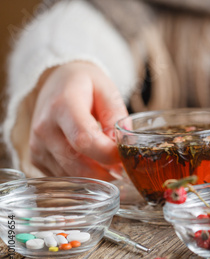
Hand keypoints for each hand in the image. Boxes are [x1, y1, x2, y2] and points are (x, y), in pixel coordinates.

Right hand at [30, 62, 127, 178]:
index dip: (107, 154)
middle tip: (121, 167)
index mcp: (62, 106)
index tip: (124, 156)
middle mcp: (44, 128)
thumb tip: (121, 146)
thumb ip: (116, 117)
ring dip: (95, 175)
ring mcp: (37, 145)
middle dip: (105, 171)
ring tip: (107, 161)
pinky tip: (91, 162)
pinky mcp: (36, 158)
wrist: (55, 82)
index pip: (84, 139)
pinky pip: (64, 176)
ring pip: (71, 174)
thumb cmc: (84, 85)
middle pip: (77, 164)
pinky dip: (82, 175)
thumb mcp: (107, 91)